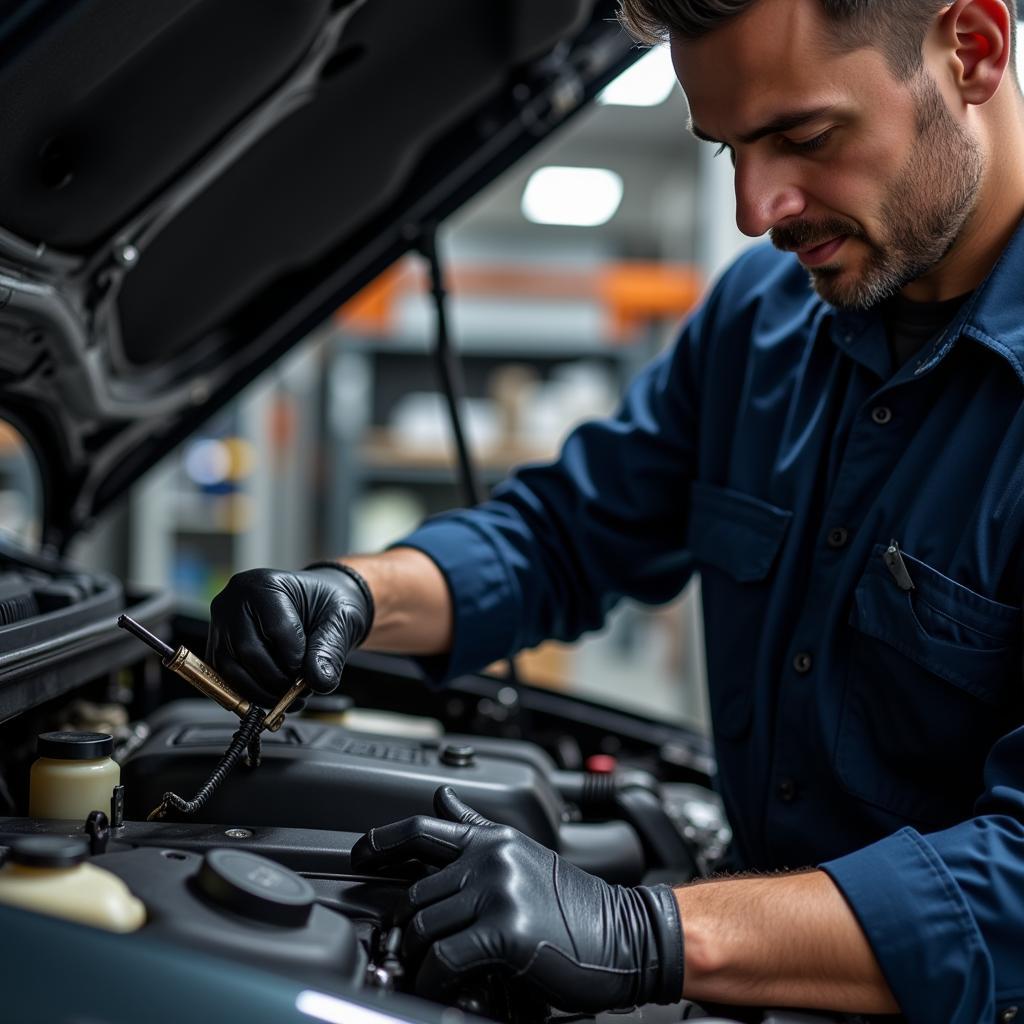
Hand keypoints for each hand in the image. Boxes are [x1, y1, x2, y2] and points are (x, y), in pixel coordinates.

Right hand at [206, 564, 372, 706]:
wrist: (315, 604)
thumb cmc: (325, 604)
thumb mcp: (340, 619)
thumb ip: (331, 649)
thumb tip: (319, 680)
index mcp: (264, 584)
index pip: (275, 628)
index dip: (295, 658)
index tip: (310, 671)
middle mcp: (233, 602)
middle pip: (248, 651)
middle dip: (277, 679)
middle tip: (301, 690)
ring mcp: (220, 626)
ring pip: (232, 670)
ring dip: (262, 692)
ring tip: (289, 696)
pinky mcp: (216, 648)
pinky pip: (224, 679)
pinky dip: (248, 694)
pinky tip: (272, 695)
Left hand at [351, 786, 683, 1010]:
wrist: (628, 935)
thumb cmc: (578, 904)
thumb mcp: (524, 854)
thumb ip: (478, 830)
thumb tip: (444, 798)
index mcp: (494, 840)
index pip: (424, 827)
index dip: (382, 840)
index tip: (358, 853)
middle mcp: (491, 859)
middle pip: (416, 892)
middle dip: (405, 927)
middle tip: (404, 950)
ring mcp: (497, 892)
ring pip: (424, 926)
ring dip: (417, 958)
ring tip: (424, 973)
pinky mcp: (505, 931)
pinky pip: (444, 959)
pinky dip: (433, 979)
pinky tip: (440, 987)